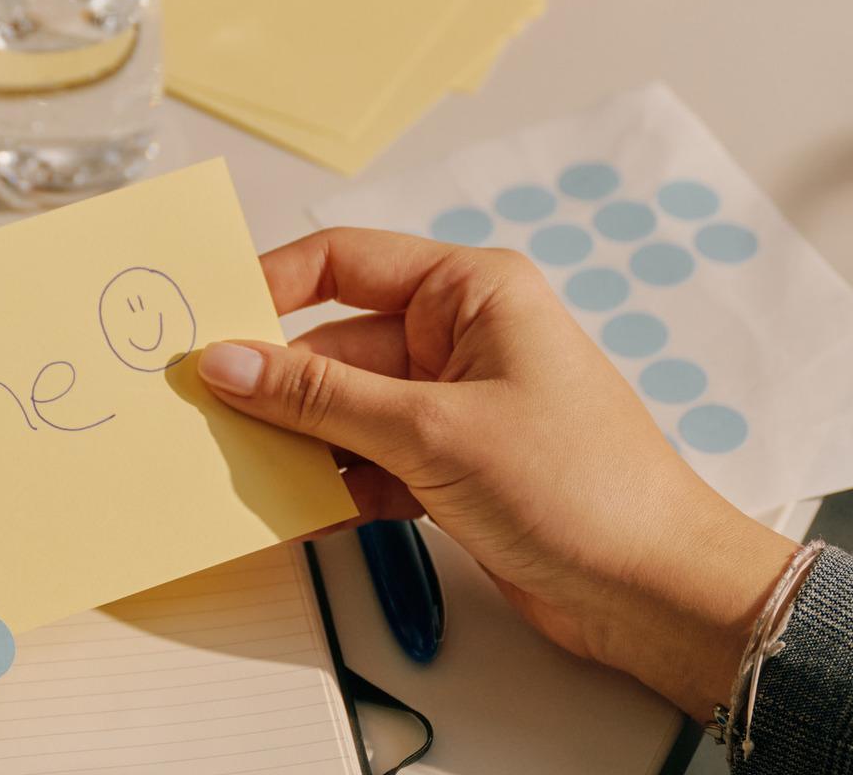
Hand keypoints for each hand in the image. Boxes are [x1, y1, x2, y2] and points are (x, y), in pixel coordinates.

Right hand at [196, 229, 795, 715]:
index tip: (206, 323)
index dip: (270, 286)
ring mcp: (456, 406)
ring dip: (296, 442)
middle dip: (273, 384)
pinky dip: (332, 485)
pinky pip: (367, 461)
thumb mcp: (432, 432)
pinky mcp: (452, 469)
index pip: (344, 262)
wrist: (655, 590)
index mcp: (470, 291)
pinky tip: (290, 510)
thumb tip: (229, 362)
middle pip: (334, 345)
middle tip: (197, 413)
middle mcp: (461, 337)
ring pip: (344, 410)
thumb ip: (321, 399)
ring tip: (230, 468)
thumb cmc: (579, 487)